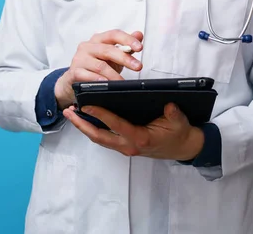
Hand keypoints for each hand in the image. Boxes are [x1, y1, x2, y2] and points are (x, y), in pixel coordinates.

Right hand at [54, 29, 142, 109]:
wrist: (74, 80)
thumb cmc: (96, 66)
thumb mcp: (113, 55)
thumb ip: (126, 45)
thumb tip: (139, 34)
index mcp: (98, 39)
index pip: (114, 34)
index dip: (127, 39)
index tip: (140, 47)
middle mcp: (87, 46)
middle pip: (108, 50)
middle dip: (125, 58)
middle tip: (138, 66)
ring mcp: (79, 59)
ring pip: (100, 66)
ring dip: (114, 75)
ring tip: (123, 82)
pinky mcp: (74, 72)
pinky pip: (87, 76)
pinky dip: (98, 81)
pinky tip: (106, 85)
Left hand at [63, 103, 203, 161]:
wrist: (183, 147)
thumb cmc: (179, 133)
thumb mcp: (179, 121)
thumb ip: (173, 114)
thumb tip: (168, 105)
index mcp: (140, 138)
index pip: (115, 125)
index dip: (100, 115)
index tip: (86, 105)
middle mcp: (129, 145)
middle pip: (99, 136)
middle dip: (82, 124)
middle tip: (69, 111)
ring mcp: (125, 147)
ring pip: (99, 139)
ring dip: (84, 127)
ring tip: (72, 113)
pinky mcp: (124, 146)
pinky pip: (105, 138)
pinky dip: (93, 129)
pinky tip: (86, 119)